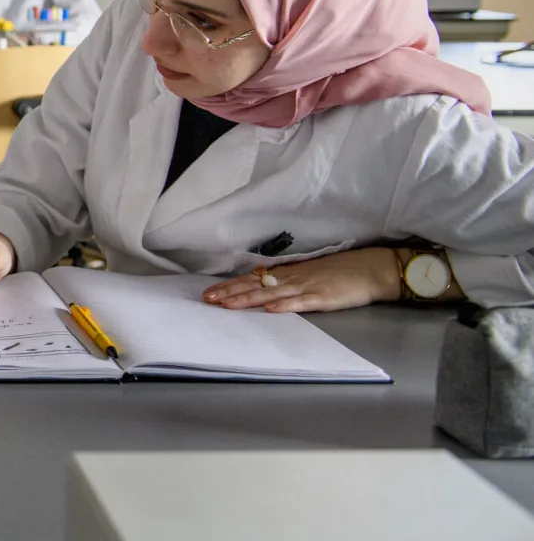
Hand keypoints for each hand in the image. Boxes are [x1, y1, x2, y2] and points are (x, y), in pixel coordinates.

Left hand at [201, 247, 401, 312]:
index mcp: (288, 273)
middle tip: (207, 300)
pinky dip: (284, 305)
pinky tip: (270, 309)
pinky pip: (300, 302)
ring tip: (227, 305)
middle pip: (255, 285)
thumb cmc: (340, 272)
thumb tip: (262, 287)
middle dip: (230, 293)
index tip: (210, 293)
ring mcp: (306, 287)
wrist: (371, 269)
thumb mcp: (309, 274)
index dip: (231, 286)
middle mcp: (292, 278)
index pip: (252, 279)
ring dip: (248, 299)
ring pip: (270, 293)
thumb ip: (287, 281)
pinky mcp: (323, 297)